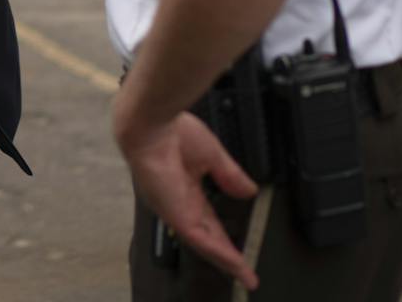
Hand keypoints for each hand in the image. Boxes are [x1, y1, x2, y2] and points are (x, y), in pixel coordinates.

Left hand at [114, 108, 258, 291]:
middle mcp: (179, 204)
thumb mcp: (211, 156)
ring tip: (245, 275)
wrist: (152, 126)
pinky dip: (220, 253)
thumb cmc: (173, 132)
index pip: (208, 219)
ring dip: (226, 260)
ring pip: (204, 244)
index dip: (224, 233)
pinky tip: (236, 263)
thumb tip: (249, 191)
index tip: (239, 245)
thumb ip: (230, 176)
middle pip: (207, 236)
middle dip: (226, 254)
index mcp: (184, 189)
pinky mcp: (176, 215)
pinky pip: (201, 240)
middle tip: (244, 272)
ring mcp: (176, 211)